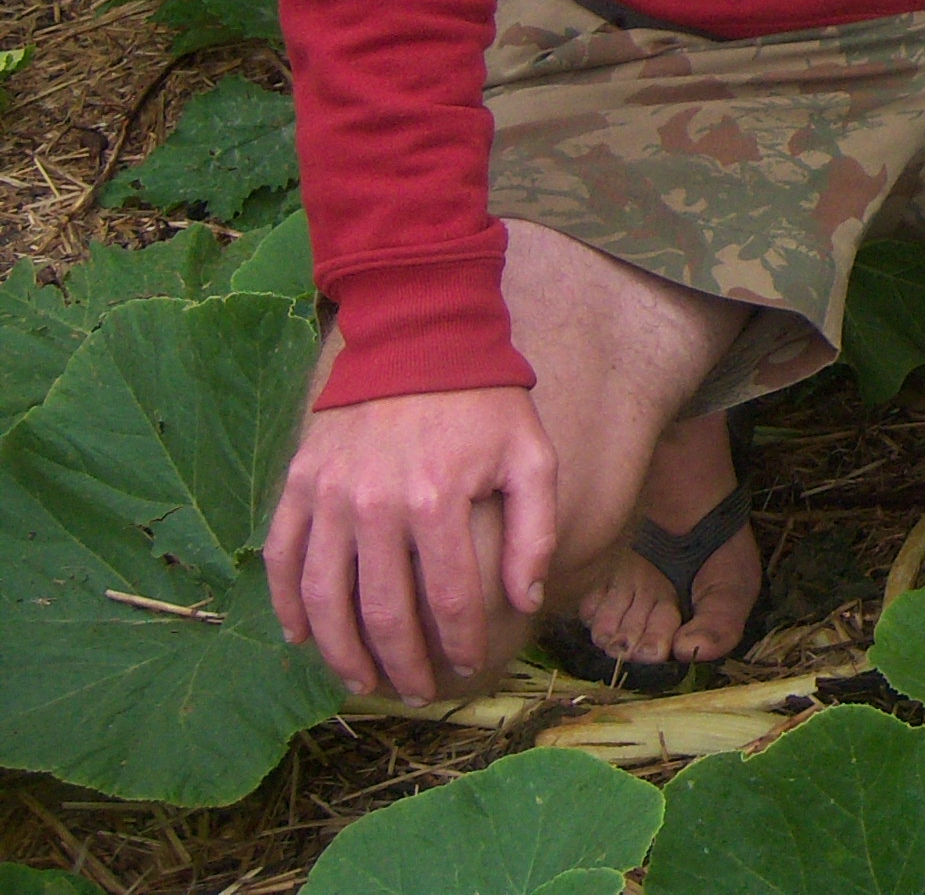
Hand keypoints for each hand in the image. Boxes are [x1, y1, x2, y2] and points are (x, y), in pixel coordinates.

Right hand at [264, 383, 558, 700]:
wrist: (419, 338)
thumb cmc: (485, 403)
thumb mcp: (531, 456)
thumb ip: (535, 530)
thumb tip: (524, 601)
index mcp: (438, 499)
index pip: (450, 598)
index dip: (460, 642)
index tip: (470, 667)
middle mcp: (376, 504)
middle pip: (383, 611)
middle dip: (403, 664)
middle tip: (418, 691)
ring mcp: (329, 496)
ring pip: (325, 598)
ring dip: (341, 651)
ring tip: (364, 682)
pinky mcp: (299, 484)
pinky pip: (283, 559)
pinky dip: (288, 604)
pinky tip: (303, 637)